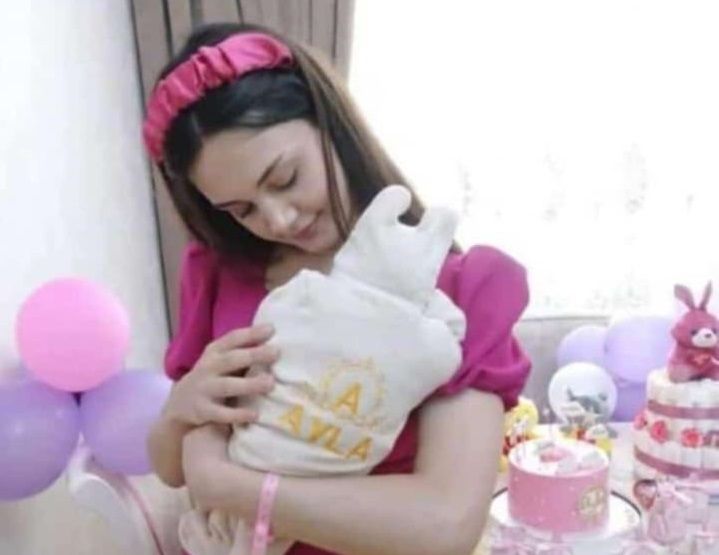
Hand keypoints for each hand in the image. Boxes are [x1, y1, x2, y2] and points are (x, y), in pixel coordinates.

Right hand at [164, 324, 279, 426]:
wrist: (180, 403)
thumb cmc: (213, 377)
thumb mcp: (221, 360)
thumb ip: (242, 350)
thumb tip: (274, 338)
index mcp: (214, 351)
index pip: (232, 338)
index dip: (251, 333)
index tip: (271, 329)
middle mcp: (208, 367)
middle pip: (231, 360)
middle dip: (253, 355)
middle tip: (276, 353)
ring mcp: (204, 389)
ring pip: (227, 386)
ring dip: (249, 384)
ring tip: (270, 383)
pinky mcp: (203, 411)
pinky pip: (221, 413)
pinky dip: (238, 414)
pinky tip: (255, 415)